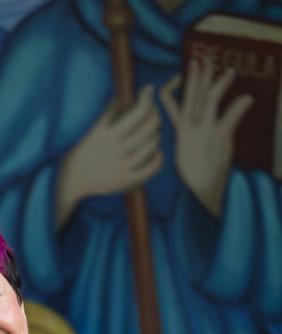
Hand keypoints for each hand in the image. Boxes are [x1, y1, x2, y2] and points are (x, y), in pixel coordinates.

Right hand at [57, 83, 163, 223]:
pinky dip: (158, 158)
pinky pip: (150, 169)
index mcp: (108, 135)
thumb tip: (122, 98)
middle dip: (155, 116)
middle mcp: (116, 150)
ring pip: (152, 145)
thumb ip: (107, 115)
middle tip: (152, 114)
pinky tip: (156, 153)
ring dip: (156, 136)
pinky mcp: (126, 181)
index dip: (148, 99)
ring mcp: (122, 166)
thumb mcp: (92, 131)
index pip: (138, 112)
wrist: (72, 181)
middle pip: (149, 127)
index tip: (148, 91)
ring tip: (152, 134)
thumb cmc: (83, 153)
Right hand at [160, 56, 254, 216]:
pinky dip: (240, 106)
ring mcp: (204, 131)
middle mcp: (190, 127)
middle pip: (193, 94)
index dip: (175, 85)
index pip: (171, 102)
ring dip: (220, 83)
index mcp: (179, 130)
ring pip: (210, 99)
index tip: (182, 72)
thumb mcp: (184, 150)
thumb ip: (186, 130)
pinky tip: (247, 98)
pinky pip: (231, 117)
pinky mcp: (219, 138)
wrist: (198, 190)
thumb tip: (188, 119)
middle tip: (205, 59)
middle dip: (199, 75)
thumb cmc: (193, 172)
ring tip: (230, 71)